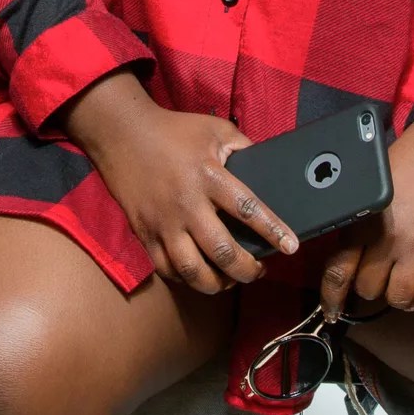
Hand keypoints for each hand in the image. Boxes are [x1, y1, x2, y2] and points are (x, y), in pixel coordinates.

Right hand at [61, 72, 298, 294]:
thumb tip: (266, 167)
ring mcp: (164, 223)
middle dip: (247, 270)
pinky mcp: (145, 233)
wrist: (122, 134)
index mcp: (208, 175)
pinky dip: (186, 279)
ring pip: (192, 270)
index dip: (273, 230)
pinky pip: (167, 269)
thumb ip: (242, 148)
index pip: (248, 208)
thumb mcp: (214, 130)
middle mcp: (187, 203)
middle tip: (259, 271)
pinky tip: (200, 274)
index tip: (291, 247)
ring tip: (230, 280)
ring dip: (217, 284)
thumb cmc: (172, 131)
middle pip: (221, 251)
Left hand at [317, 117, 413, 315]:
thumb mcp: (368, 186)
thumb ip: (355, 218)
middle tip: (376, 280)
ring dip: (397, 298)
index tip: (333, 312)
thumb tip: (341, 252)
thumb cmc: (405, 161)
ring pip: (400, 298)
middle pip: (369, 290)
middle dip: (368, 290)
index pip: (338, 271)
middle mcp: (389, 237)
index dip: (331, 298)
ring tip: (399, 287)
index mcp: (363, 220)